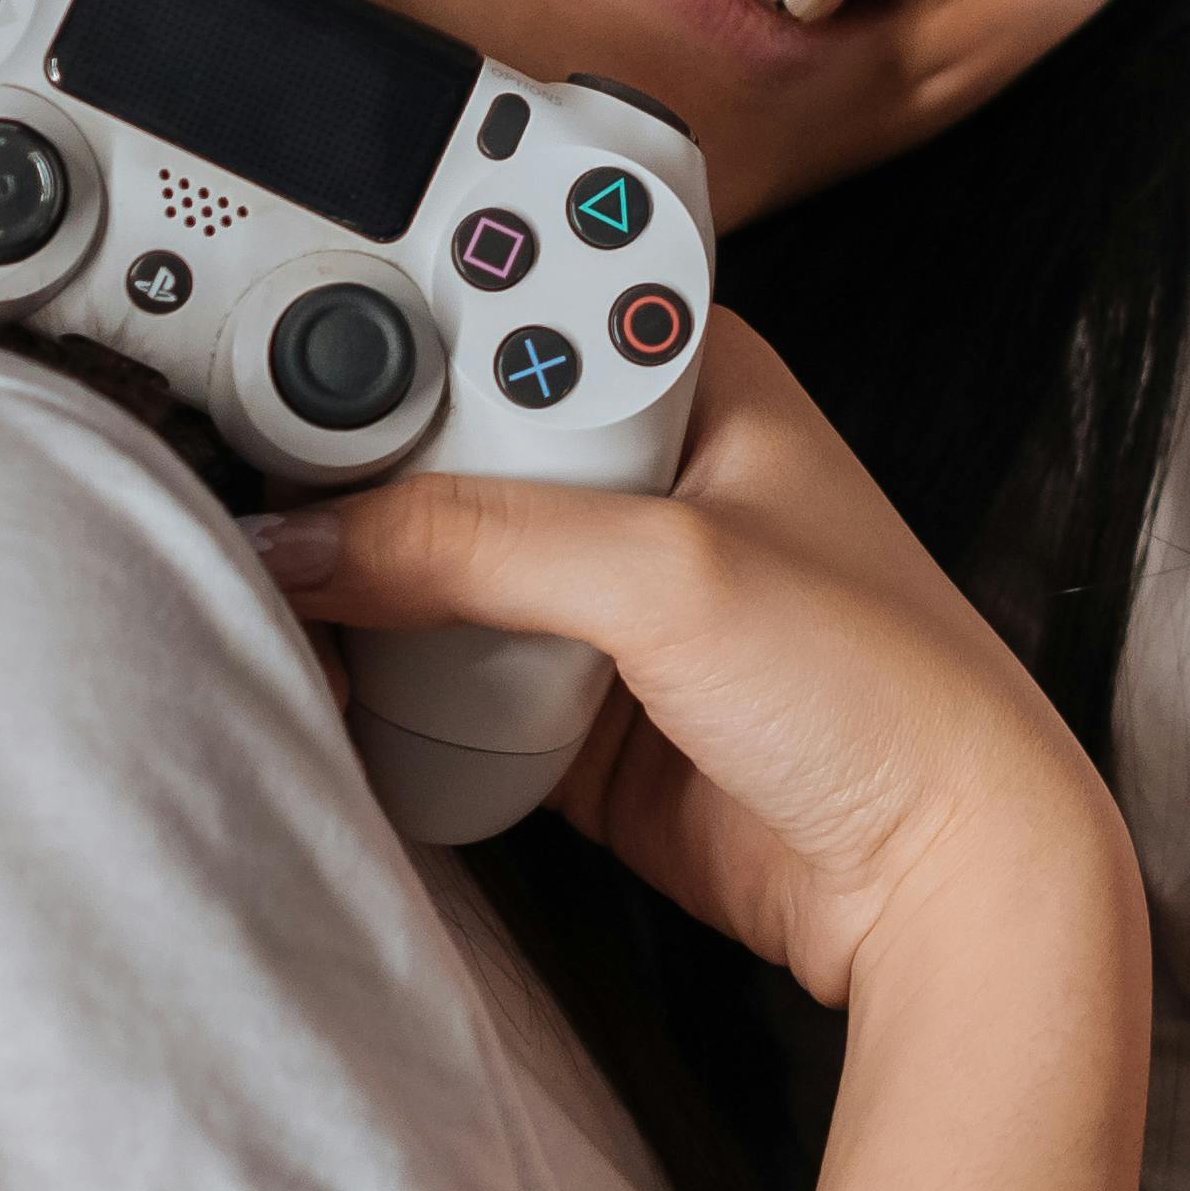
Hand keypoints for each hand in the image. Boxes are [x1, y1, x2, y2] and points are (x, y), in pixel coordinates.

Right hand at [256, 312, 1126, 1005]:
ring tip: (268, 588)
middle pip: (440, 433)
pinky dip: (377, 677)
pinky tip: (322, 671)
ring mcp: (591, 588)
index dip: (393, 320)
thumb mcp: (672, 574)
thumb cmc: (883, 688)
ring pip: (423, 557)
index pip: (502, 306)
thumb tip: (308, 542)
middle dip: (351, 466)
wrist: (938, 884)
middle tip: (251, 485)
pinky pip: (433, 670)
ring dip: (353, 580)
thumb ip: (479, 543)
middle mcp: (628, 466)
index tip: (272, 342)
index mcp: (680, 371)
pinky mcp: (562, 699)